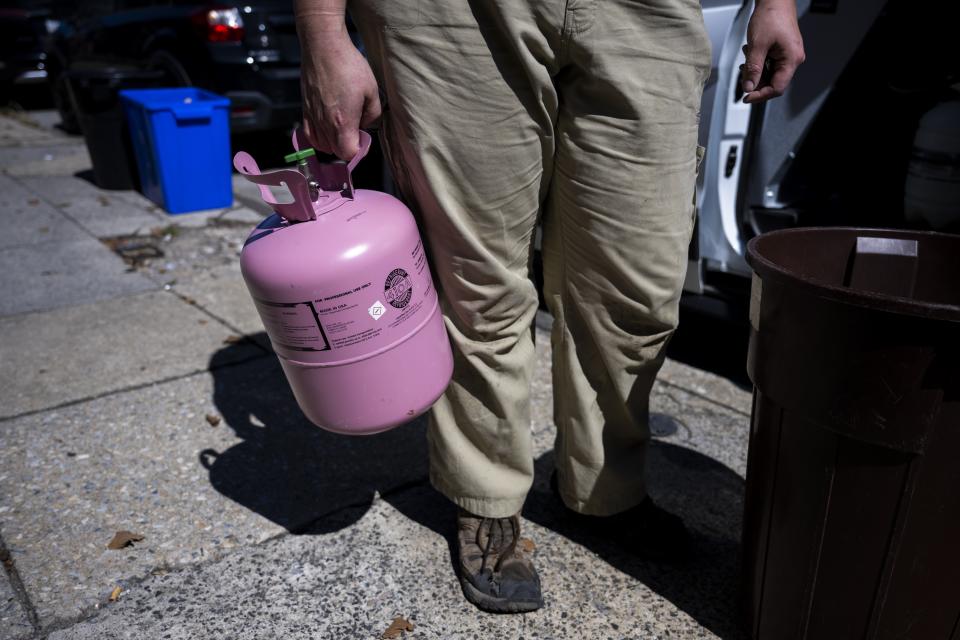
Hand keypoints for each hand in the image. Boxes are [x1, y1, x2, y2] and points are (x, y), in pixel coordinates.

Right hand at [299, 27, 380, 159]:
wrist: (323, 47)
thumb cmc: (348, 65)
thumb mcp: (372, 90)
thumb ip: (373, 114)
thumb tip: (367, 125)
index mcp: (343, 121)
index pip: (348, 153)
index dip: (358, 150)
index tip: (364, 139)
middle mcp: (325, 123)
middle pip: (335, 151)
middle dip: (347, 146)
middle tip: (356, 130)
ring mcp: (312, 117)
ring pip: (322, 145)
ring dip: (334, 142)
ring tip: (343, 127)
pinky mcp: (304, 109)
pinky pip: (310, 134)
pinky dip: (319, 137)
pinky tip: (328, 128)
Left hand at [740, 0, 805, 102]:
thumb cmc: (771, 16)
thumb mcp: (757, 46)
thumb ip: (753, 69)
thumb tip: (749, 87)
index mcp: (791, 59)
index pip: (777, 88)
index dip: (760, 95)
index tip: (746, 97)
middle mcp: (793, 59)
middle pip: (773, 82)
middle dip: (755, 80)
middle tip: (743, 75)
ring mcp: (788, 55)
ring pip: (769, 73)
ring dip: (755, 70)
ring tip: (747, 58)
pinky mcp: (782, 50)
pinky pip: (769, 64)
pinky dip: (758, 62)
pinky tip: (751, 53)